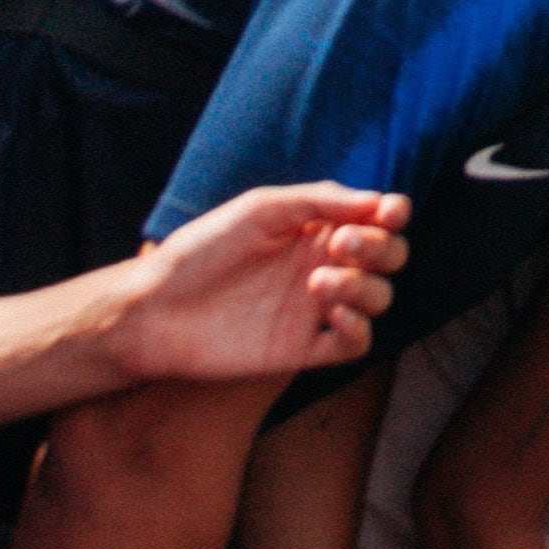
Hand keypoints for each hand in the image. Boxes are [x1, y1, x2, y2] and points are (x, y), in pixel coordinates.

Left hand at [101, 183, 411, 382]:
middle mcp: (322, 266)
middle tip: (341, 244)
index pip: (377, 219)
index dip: (393, 213)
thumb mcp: (260, 209)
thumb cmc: (201, 251)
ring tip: (318, 283)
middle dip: (379, 247)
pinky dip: (359, 327)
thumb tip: (379, 201)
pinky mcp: (304, 349)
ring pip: (379, 297)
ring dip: (365, 286)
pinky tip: (333, 314)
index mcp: (315, 229)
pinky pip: (356, 342)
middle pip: (389, 256)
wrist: (155, 310)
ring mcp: (315, 309)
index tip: (387, 212)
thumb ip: (320, 199)